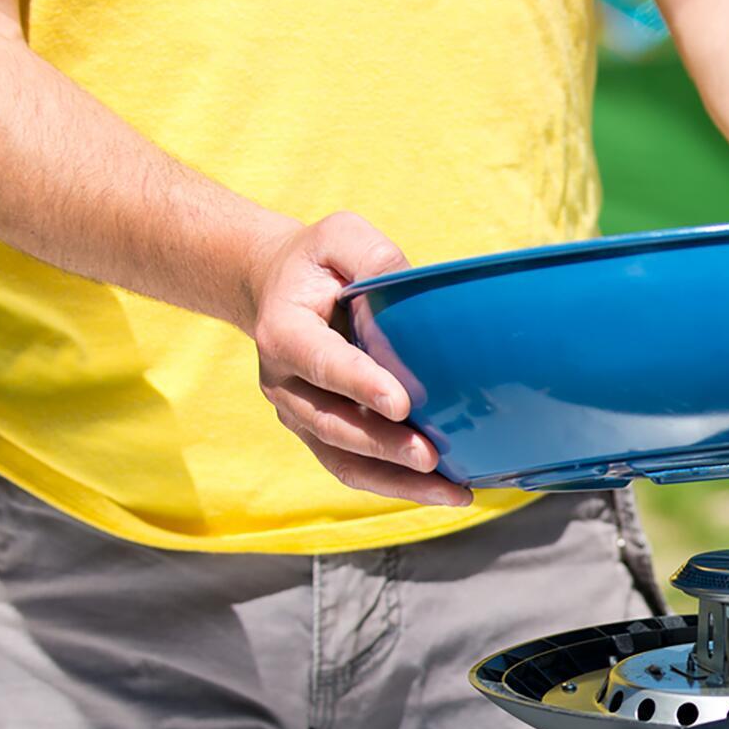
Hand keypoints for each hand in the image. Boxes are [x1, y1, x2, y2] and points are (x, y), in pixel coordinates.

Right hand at [242, 211, 465, 505]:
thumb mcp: (339, 236)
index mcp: (284, 333)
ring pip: (344, 460)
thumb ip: (370, 254)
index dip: (359, 384)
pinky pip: (354, 470)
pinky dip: (396, 486)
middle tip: (432, 457)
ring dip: (397, 481)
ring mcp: (299, 416)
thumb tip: (406, 280)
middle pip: (333, 424)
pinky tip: (443, 492)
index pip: (321, 362)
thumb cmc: (318, 262)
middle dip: (384, 445)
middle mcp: (284, 384)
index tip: (401, 403)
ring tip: (452, 492)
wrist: (277, 289)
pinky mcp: (320, 434)